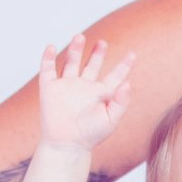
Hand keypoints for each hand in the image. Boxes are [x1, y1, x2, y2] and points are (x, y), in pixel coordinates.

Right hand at [37, 35, 135, 153]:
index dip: (124, 66)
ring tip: (80, 36)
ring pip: (71, 62)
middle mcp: (84, 88)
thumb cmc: (90, 136)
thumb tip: (128, 84)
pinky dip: (48, 58)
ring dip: (75, 49)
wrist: (66, 144)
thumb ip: (121, 102)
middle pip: (92, 65)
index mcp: (100, 94)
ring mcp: (67, 87)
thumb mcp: (111, 120)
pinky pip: (48, 70)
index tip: (133, 54)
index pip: (115, 76)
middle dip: (98, 53)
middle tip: (103, 42)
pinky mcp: (49, 89)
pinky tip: (51, 48)